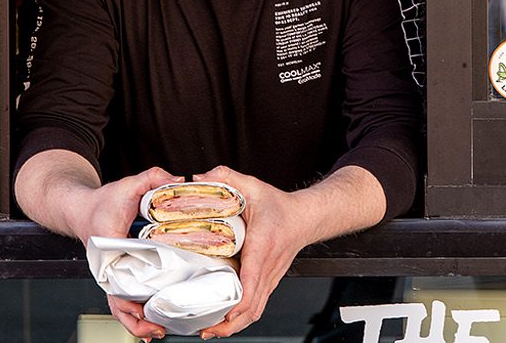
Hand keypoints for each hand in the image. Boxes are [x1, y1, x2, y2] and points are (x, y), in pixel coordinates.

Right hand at [70, 166, 181, 341]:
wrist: (83, 208)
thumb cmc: (104, 201)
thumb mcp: (129, 184)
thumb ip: (152, 178)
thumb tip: (179, 180)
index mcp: (110, 248)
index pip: (122, 275)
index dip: (134, 293)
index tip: (150, 304)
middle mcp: (109, 267)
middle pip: (118, 300)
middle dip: (137, 318)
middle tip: (159, 327)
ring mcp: (112, 273)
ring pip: (120, 305)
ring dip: (136, 321)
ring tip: (157, 332)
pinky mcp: (118, 275)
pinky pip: (124, 299)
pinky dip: (134, 313)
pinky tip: (149, 324)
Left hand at [194, 166, 309, 338]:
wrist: (307, 217)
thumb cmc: (281, 207)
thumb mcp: (253, 186)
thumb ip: (227, 178)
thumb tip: (199, 178)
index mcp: (262, 247)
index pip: (252, 282)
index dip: (237, 303)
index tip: (220, 313)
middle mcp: (267, 268)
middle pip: (252, 307)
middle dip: (228, 324)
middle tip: (205, 330)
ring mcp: (270, 277)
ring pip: (255, 311)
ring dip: (234, 326)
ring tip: (210, 331)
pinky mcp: (269, 281)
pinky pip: (257, 305)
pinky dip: (241, 317)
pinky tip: (225, 319)